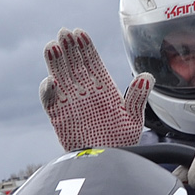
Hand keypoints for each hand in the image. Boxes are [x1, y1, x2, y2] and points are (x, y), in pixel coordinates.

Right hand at [39, 28, 152, 150]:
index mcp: (103, 87)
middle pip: (73, 65)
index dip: (85, 48)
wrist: (109, 161)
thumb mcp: (134, 118)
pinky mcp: (59, 116)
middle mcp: (84, 91)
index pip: (92, 62)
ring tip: (52, 47)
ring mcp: (71, 102)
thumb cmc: (122, 139)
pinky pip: (50, 101)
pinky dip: (48, 92)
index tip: (80, 33)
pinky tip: (51, 82)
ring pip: (59, 78)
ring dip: (55, 63)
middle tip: (63, 33)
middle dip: (68, 49)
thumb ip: (138, 98)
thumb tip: (147, 77)